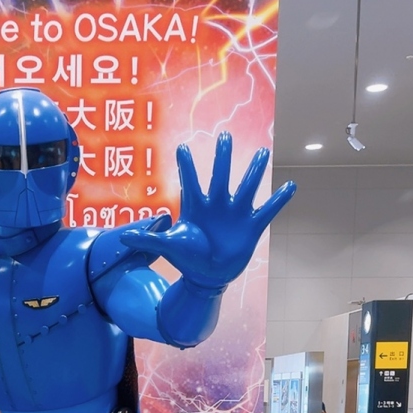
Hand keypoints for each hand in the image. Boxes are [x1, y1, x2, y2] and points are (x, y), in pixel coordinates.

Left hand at [120, 134, 295, 289]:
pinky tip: (291, 185)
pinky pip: (268, 210)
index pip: (190, 181)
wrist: (207, 277)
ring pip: (247, 187)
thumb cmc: (187, 259)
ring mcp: (235, 214)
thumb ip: (147, 240)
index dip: (186, 165)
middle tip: (223, 136)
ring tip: (262, 153)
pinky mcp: (251, 227)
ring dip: (254, 171)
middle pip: (220, 175)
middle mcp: (217, 205)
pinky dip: (280, 199)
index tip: (180, 146)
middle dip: (222, 157)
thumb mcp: (168, 247)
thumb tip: (120, 239)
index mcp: (196, 207)